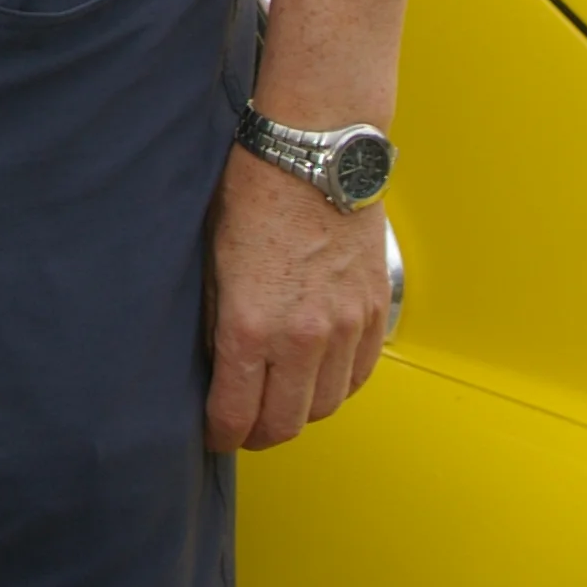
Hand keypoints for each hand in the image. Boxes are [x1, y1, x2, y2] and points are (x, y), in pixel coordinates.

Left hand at [204, 144, 389, 452]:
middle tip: (245, 426)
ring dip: (301, 412)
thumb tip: (218, 366)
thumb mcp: (212, 260)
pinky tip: (318, 375)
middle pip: (286, 424)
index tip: (216, 435)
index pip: (237, 415)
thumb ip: (219, 322)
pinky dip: (338, 385)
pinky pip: (359, 375)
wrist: (312, 151)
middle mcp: (302, 337)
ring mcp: (345, 327)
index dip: (222, 434)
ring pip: (326, 407)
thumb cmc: (252, 191)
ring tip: (281, 399)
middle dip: (260, 433)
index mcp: (251, 326)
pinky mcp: (373, 312)